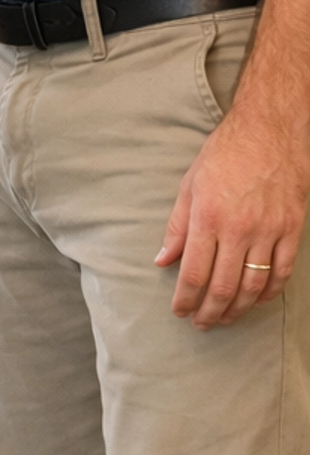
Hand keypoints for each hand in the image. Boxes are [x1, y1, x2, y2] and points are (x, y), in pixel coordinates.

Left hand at [157, 106, 308, 328]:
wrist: (269, 131)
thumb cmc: (224, 154)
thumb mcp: (189, 185)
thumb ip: (177, 227)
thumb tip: (163, 261)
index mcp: (207, 217)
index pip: (193, 273)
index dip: (185, 300)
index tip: (179, 312)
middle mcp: (238, 229)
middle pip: (222, 287)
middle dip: (209, 312)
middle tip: (201, 323)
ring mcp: (269, 231)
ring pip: (253, 286)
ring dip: (237, 309)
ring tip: (225, 318)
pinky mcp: (292, 229)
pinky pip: (282, 272)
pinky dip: (269, 293)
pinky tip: (257, 301)